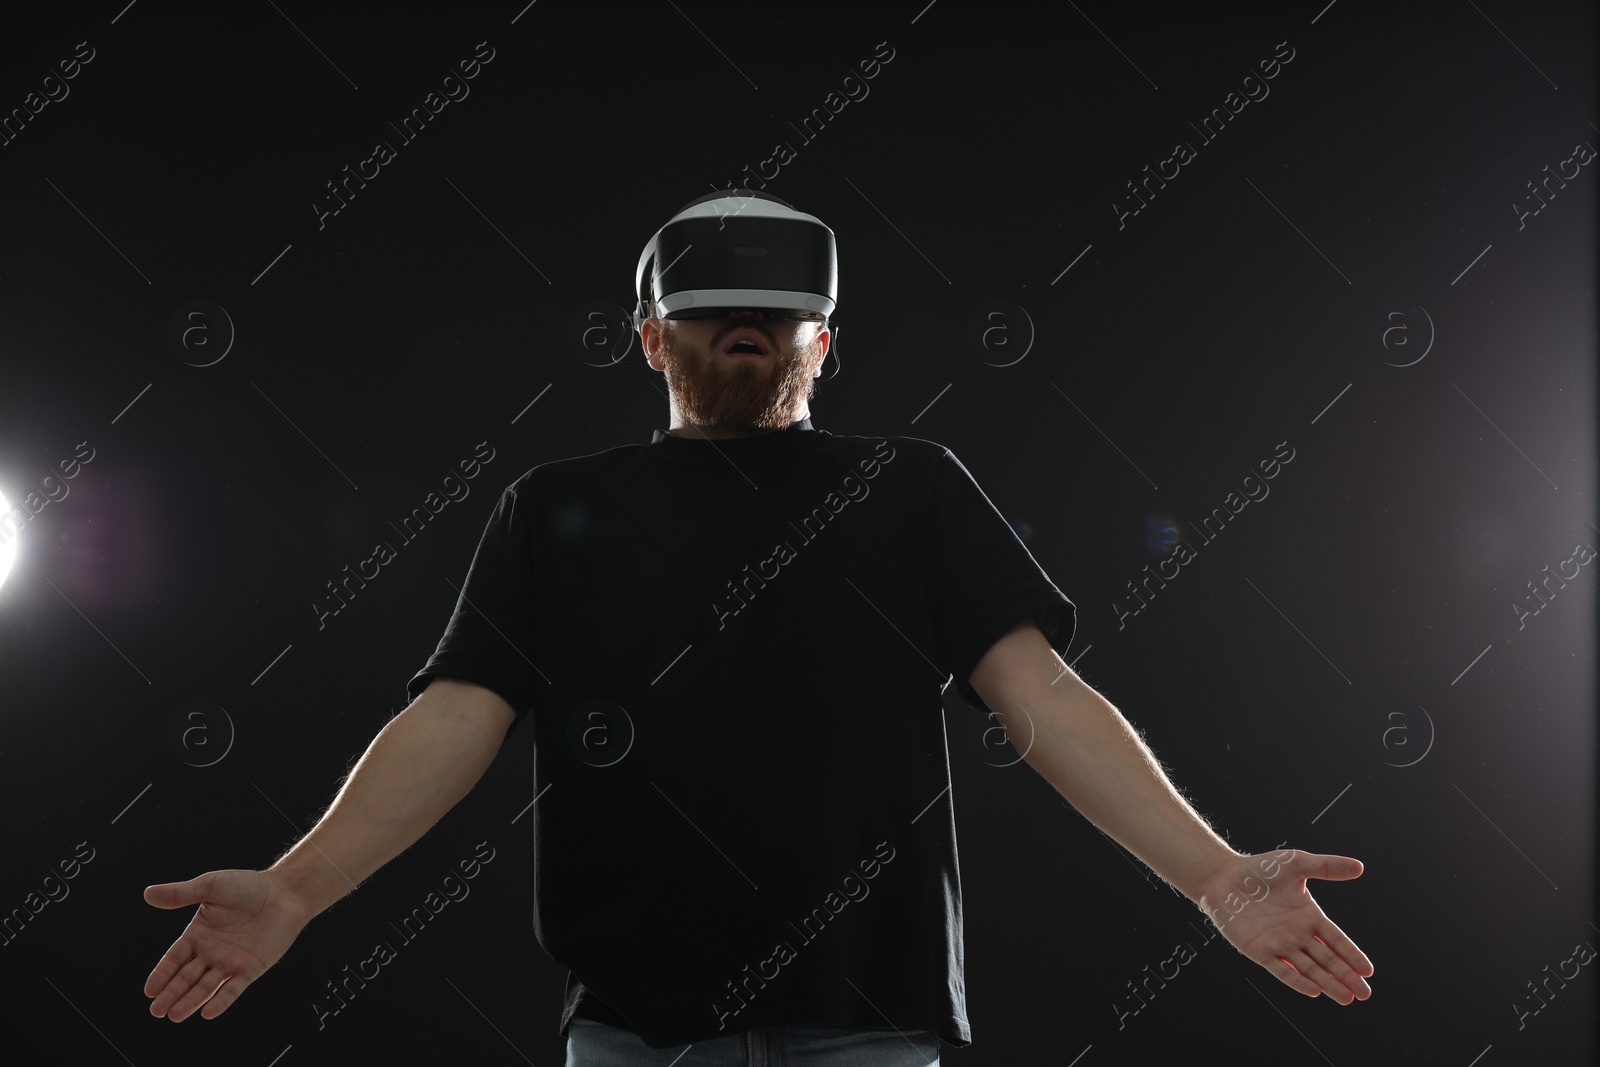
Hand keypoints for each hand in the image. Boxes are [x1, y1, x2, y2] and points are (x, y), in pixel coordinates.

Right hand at [144, 869, 310, 1020]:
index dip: (161, 974)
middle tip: (156, 1011)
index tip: (149, 991)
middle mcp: (211, 952)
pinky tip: (207, 1013)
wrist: (285, 892)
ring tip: (174, 1015)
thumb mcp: (211, 886)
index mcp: (198, 935)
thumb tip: (147, 893)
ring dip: (190, 1001)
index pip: (174, 959)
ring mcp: (230, 962)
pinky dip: (221, 1001)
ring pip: (205, 987)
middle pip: (186, 978)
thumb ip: (180, 894)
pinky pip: (233, 989)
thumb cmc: (247, 885)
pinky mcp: (250, 969)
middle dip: (171, 994)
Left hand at [1197, 849, 1373, 1003]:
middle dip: (1346, 976)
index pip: (1337, 940)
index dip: (1352, 955)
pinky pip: (1282, 970)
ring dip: (1328, 984)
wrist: (1223, 877)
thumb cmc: (1259, 869)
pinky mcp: (1260, 952)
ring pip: (1309, 969)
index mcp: (1309, 916)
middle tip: (1365, 994)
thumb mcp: (1296, 864)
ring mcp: (1279, 945)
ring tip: (1346, 998)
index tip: (1368, 971)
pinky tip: (1314, 991)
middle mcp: (1297, 934)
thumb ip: (1327, 866)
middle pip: (1327, 960)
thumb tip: (1360, 867)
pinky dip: (1297, 981)